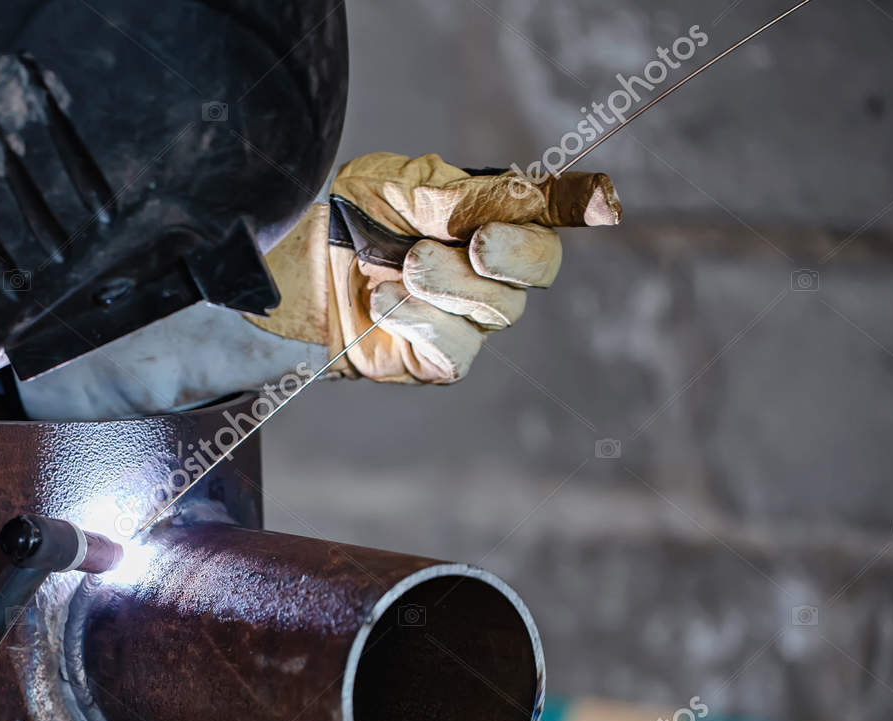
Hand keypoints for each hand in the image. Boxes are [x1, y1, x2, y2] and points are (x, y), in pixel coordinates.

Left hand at [249, 153, 619, 382]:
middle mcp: (488, 269)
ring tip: (403, 265)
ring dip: (450, 285)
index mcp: (488, 214)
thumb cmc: (343, 220)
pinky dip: (422, 321)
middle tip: (477, 243)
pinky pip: (456, 348)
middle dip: (513, 254)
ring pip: (498, 310)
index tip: (604, 203)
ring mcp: (466, 319)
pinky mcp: (436, 360)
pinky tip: (384, 300)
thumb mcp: (396, 187)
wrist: (287, 273)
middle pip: (539, 268)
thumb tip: (524, 192)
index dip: (579, 206)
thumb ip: (458, 196)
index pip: (547, 212)